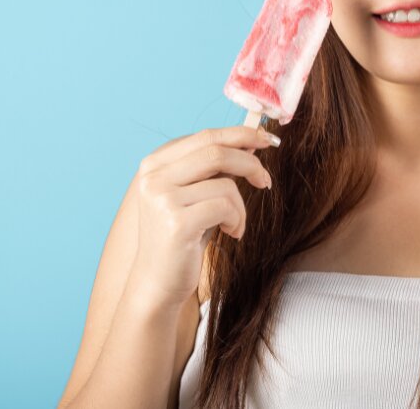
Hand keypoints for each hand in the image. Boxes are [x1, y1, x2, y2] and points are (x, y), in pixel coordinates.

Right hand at [130, 125, 273, 310]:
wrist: (157, 283)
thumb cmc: (181, 237)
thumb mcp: (194, 196)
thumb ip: (213, 169)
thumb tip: (251, 140)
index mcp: (155, 164)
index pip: (206, 136)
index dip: (240, 135)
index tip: (266, 141)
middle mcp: (154, 176)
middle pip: (216, 151)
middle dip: (250, 163)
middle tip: (265, 180)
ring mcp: (162, 198)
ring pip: (225, 183)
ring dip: (241, 206)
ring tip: (235, 224)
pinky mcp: (176, 222)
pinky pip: (225, 207)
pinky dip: (237, 220)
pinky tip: (231, 233)